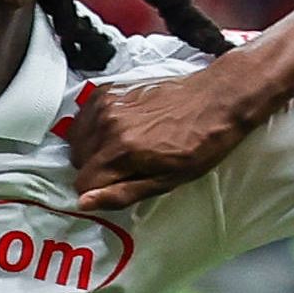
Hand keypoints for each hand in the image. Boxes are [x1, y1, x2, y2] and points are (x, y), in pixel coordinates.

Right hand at [70, 66, 269, 211]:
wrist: (216, 98)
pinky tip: (117, 127)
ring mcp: (106, 104)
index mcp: (122, 151)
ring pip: (77, 138)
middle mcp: (108, 125)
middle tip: (125, 166)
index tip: (116, 185)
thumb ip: (123, 193)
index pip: (82, 183)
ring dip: (92, 148)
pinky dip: (93, 126)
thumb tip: (84, 202)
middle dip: (95, 169)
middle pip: (78, 160)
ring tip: (122, 146)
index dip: (98, 191)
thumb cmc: (200, 145)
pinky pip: (84, 116)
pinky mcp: (109, 90)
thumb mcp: (168, 181)